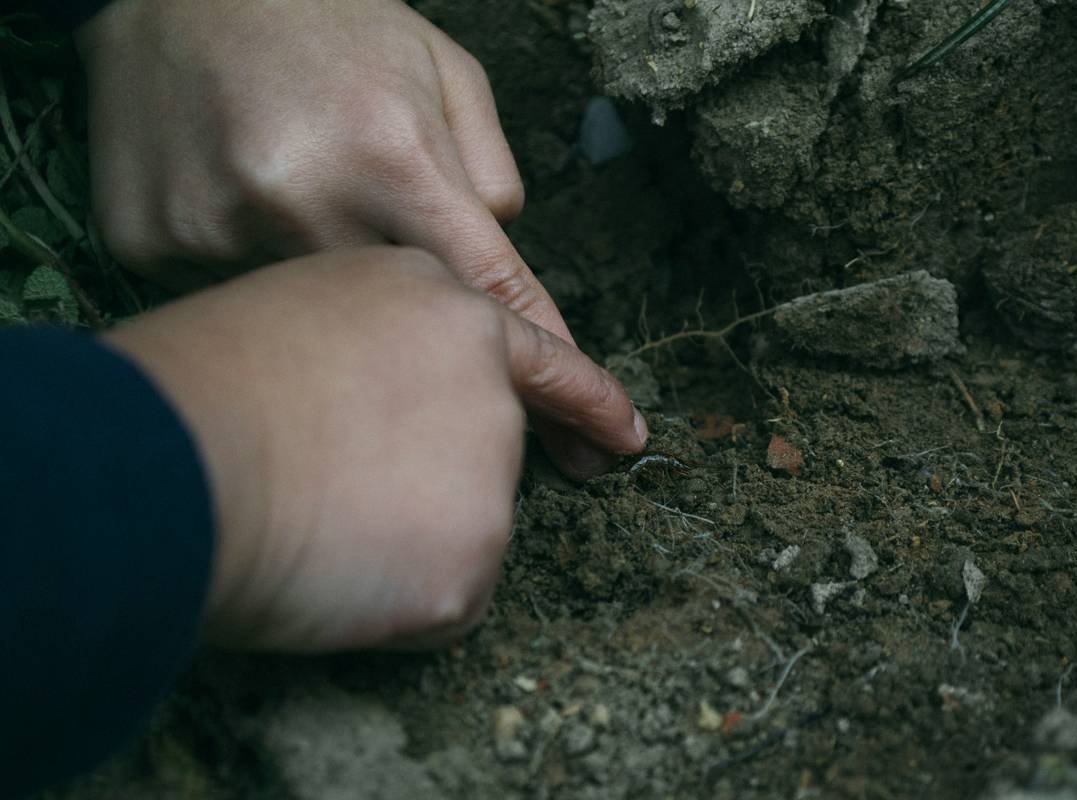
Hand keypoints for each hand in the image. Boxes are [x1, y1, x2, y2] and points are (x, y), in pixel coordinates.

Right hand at [76, 0, 565, 337]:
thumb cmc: (330, 24)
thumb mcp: (443, 69)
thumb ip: (491, 171)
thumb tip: (496, 260)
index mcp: (392, 151)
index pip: (490, 289)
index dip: (550, 372)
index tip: (594, 445)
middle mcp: (304, 195)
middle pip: (396, 326)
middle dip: (413, 331)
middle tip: (405, 306)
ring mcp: (218, 224)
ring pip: (309, 318)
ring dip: (323, 296)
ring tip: (297, 200)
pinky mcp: (151, 241)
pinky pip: (229, 299)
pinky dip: (249, 275)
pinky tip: (236, 205)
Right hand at [103, 246, 646, 650]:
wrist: (170, 457)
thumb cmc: (202, 379)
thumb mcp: (302, 307)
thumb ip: (383, 346)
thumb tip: (396, 406)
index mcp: (443, 308)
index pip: (539, 360)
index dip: (587, 401)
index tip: (627, 437)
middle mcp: (488, 386)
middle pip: (480, 460)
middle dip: (425, 485)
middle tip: (331, 484)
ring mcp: (489, 477)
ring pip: (456, 537)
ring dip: (398, 544)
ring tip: (314, 518)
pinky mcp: (472, 565)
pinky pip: (437, 605)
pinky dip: (388, 607)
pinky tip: (328, 571)